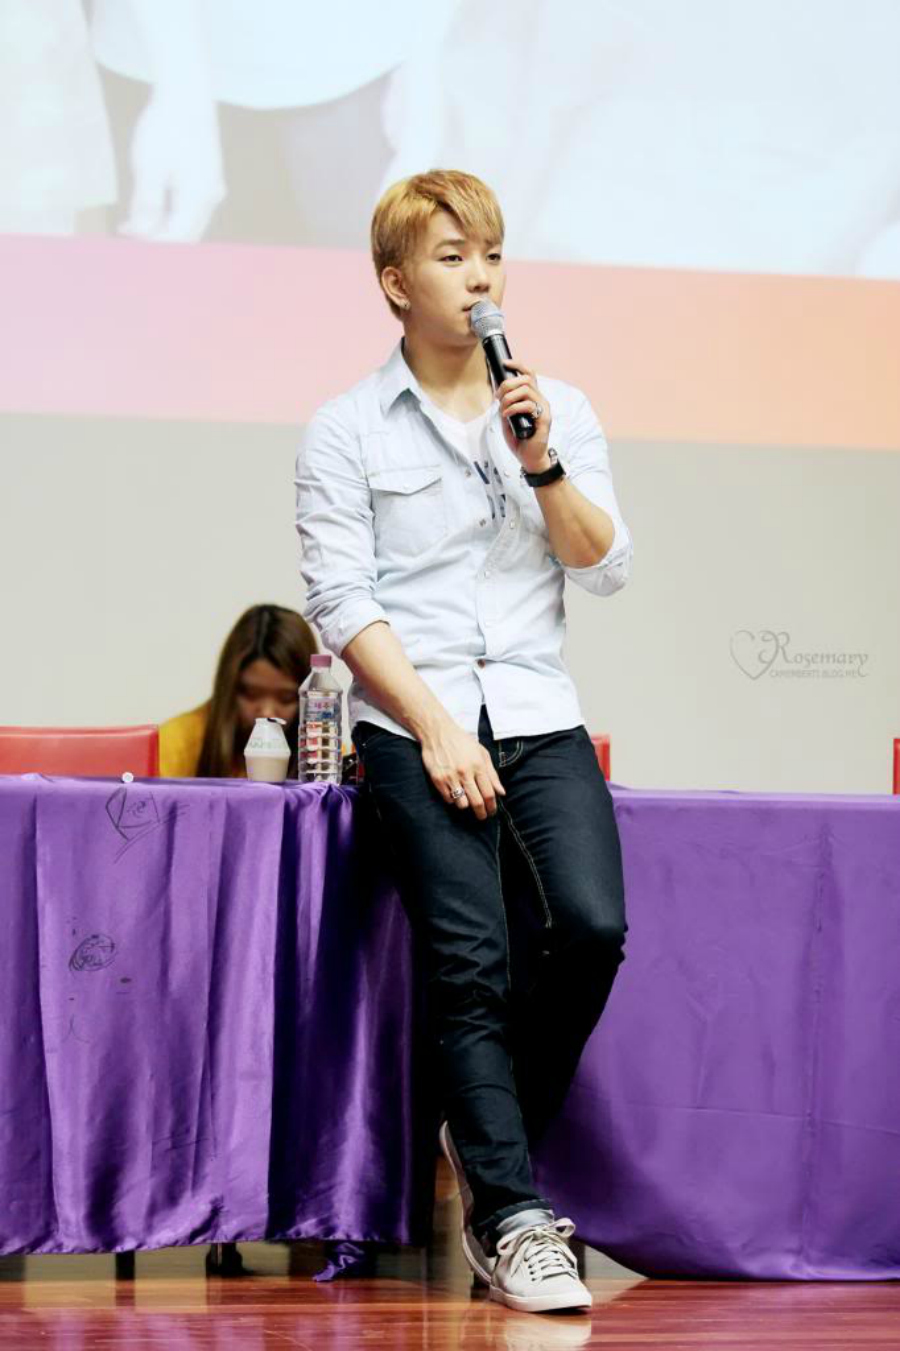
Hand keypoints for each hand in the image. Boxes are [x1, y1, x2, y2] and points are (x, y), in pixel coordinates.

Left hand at [120, 88, 224, 242]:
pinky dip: (169, 212)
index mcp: (198, 197)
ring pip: (187, 222)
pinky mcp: (207, 179)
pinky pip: (189, 207)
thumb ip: (146, 203)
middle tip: (126, 233)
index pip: (176, 237)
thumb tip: (140, 232)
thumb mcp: (149, 165)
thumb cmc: (166, 125)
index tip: (126, 240)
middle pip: (185, 235)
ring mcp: (212, 189)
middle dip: (156, 238)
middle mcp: (211, 198)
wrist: (187, 93)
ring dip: (161, 226)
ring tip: (131, 221)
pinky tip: (148, 205)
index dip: (151, 244)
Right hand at [420, 721, 506, 820]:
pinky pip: (448, 799)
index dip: (492, 806)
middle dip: (482, 813)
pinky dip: (453, 799)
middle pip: (477, 802)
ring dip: (466, 806)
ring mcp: (450, 777)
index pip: (489, 793)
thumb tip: (501, 793)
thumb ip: (492, 774)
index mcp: (478, 765)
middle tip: (482, 817)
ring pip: (462, 804)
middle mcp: (465, 772)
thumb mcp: (482, 753)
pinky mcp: (438, 780)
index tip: (492, 812)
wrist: (438, 732)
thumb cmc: (462, 742)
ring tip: (467, 801)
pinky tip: (454, 792)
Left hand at [497, 359, 552, 469]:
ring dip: (509, 397)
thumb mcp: (508, 418)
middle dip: (508, 384)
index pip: (529, 374)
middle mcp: (541, 401)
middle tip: (498, 397)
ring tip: (503, 409)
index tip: (504, 363)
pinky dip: (513, 408)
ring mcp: (544, 410)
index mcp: (534, 398)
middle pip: (526, 379)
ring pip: (526, 390)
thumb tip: (498, 392)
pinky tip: (507, 416)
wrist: (529, 459)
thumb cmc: (520, 439)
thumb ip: (506, 405)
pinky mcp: (544, 420)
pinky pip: (528, 405)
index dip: (517, 365)